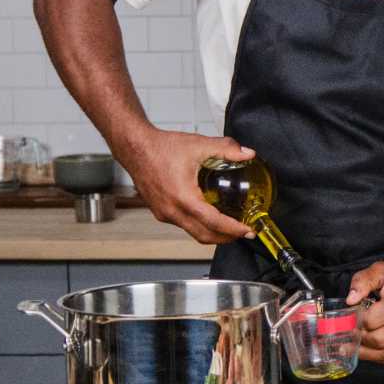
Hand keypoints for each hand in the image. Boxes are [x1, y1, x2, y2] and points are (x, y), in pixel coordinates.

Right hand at [118, 128, 253, 244]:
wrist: (135, 147)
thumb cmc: (160, 148)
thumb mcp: (199, 145)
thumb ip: (226, 149)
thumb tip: (247, 154)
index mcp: (183, 198)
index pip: (213, 223)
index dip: (233, 229)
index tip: (248, 231)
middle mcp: (171, 210)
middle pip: (204, 235)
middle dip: (226, 237)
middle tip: (243, 232)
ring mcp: (164, 213)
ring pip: (193, 232)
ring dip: (212, 232)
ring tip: (230, 226)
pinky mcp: (160, 212)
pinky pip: (183, 224)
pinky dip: (198, 224)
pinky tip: (208, 214)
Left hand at [348, 262, 383, 363]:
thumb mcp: (382, 270)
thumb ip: (362, 281)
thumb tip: (350, 300)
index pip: (370, 321)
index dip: (356, 321)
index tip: (351, 319)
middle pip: (377, 340)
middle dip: (360, 338)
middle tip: (351, 333)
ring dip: (367, 352)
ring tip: (353, 347)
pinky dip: (379, 357)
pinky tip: (369, 351)